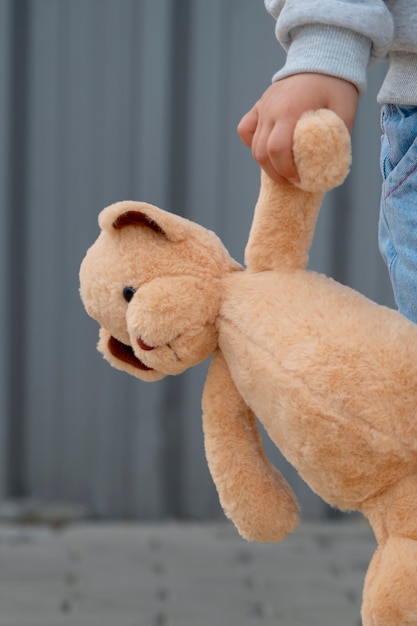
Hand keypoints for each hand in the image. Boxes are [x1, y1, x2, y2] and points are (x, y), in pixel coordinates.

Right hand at [237, 73, 358, 184]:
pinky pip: (246, 129)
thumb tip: (332, 166)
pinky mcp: (259, 106)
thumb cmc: (336, 86)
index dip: (286, 171)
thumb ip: (338, 138)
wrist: (322, 57)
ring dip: (266, 164)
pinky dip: (252, 144)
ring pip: (254, 145)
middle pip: (262, 153)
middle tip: (292, 182)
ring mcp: (263, 107)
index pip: (277, 150)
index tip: (300, 180)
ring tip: (283, 172)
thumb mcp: (344, 111)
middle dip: (276, 173)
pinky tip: (267, 151)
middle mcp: (271, 110)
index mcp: (291, 111)